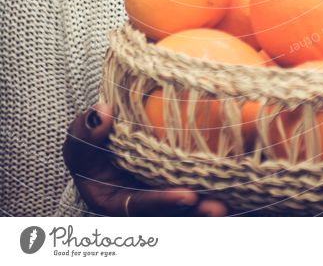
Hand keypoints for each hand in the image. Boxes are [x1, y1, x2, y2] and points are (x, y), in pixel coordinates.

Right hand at [63, 102, 227, 216]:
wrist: (104, 144)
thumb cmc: (90, 143)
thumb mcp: (80, 139)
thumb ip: (86, 130)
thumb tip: (103, 112)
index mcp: (116, 202)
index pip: (141, 206)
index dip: (164, 203)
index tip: (189, 196)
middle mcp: (140, 206)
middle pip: (170, 215)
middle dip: (195, 214)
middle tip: (219, 209)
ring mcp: (160, 198)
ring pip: (187, 208)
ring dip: (208, 205)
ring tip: (231, 202)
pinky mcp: (177, 184)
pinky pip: (197, 186)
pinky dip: (216, 186)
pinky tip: (238, 176)